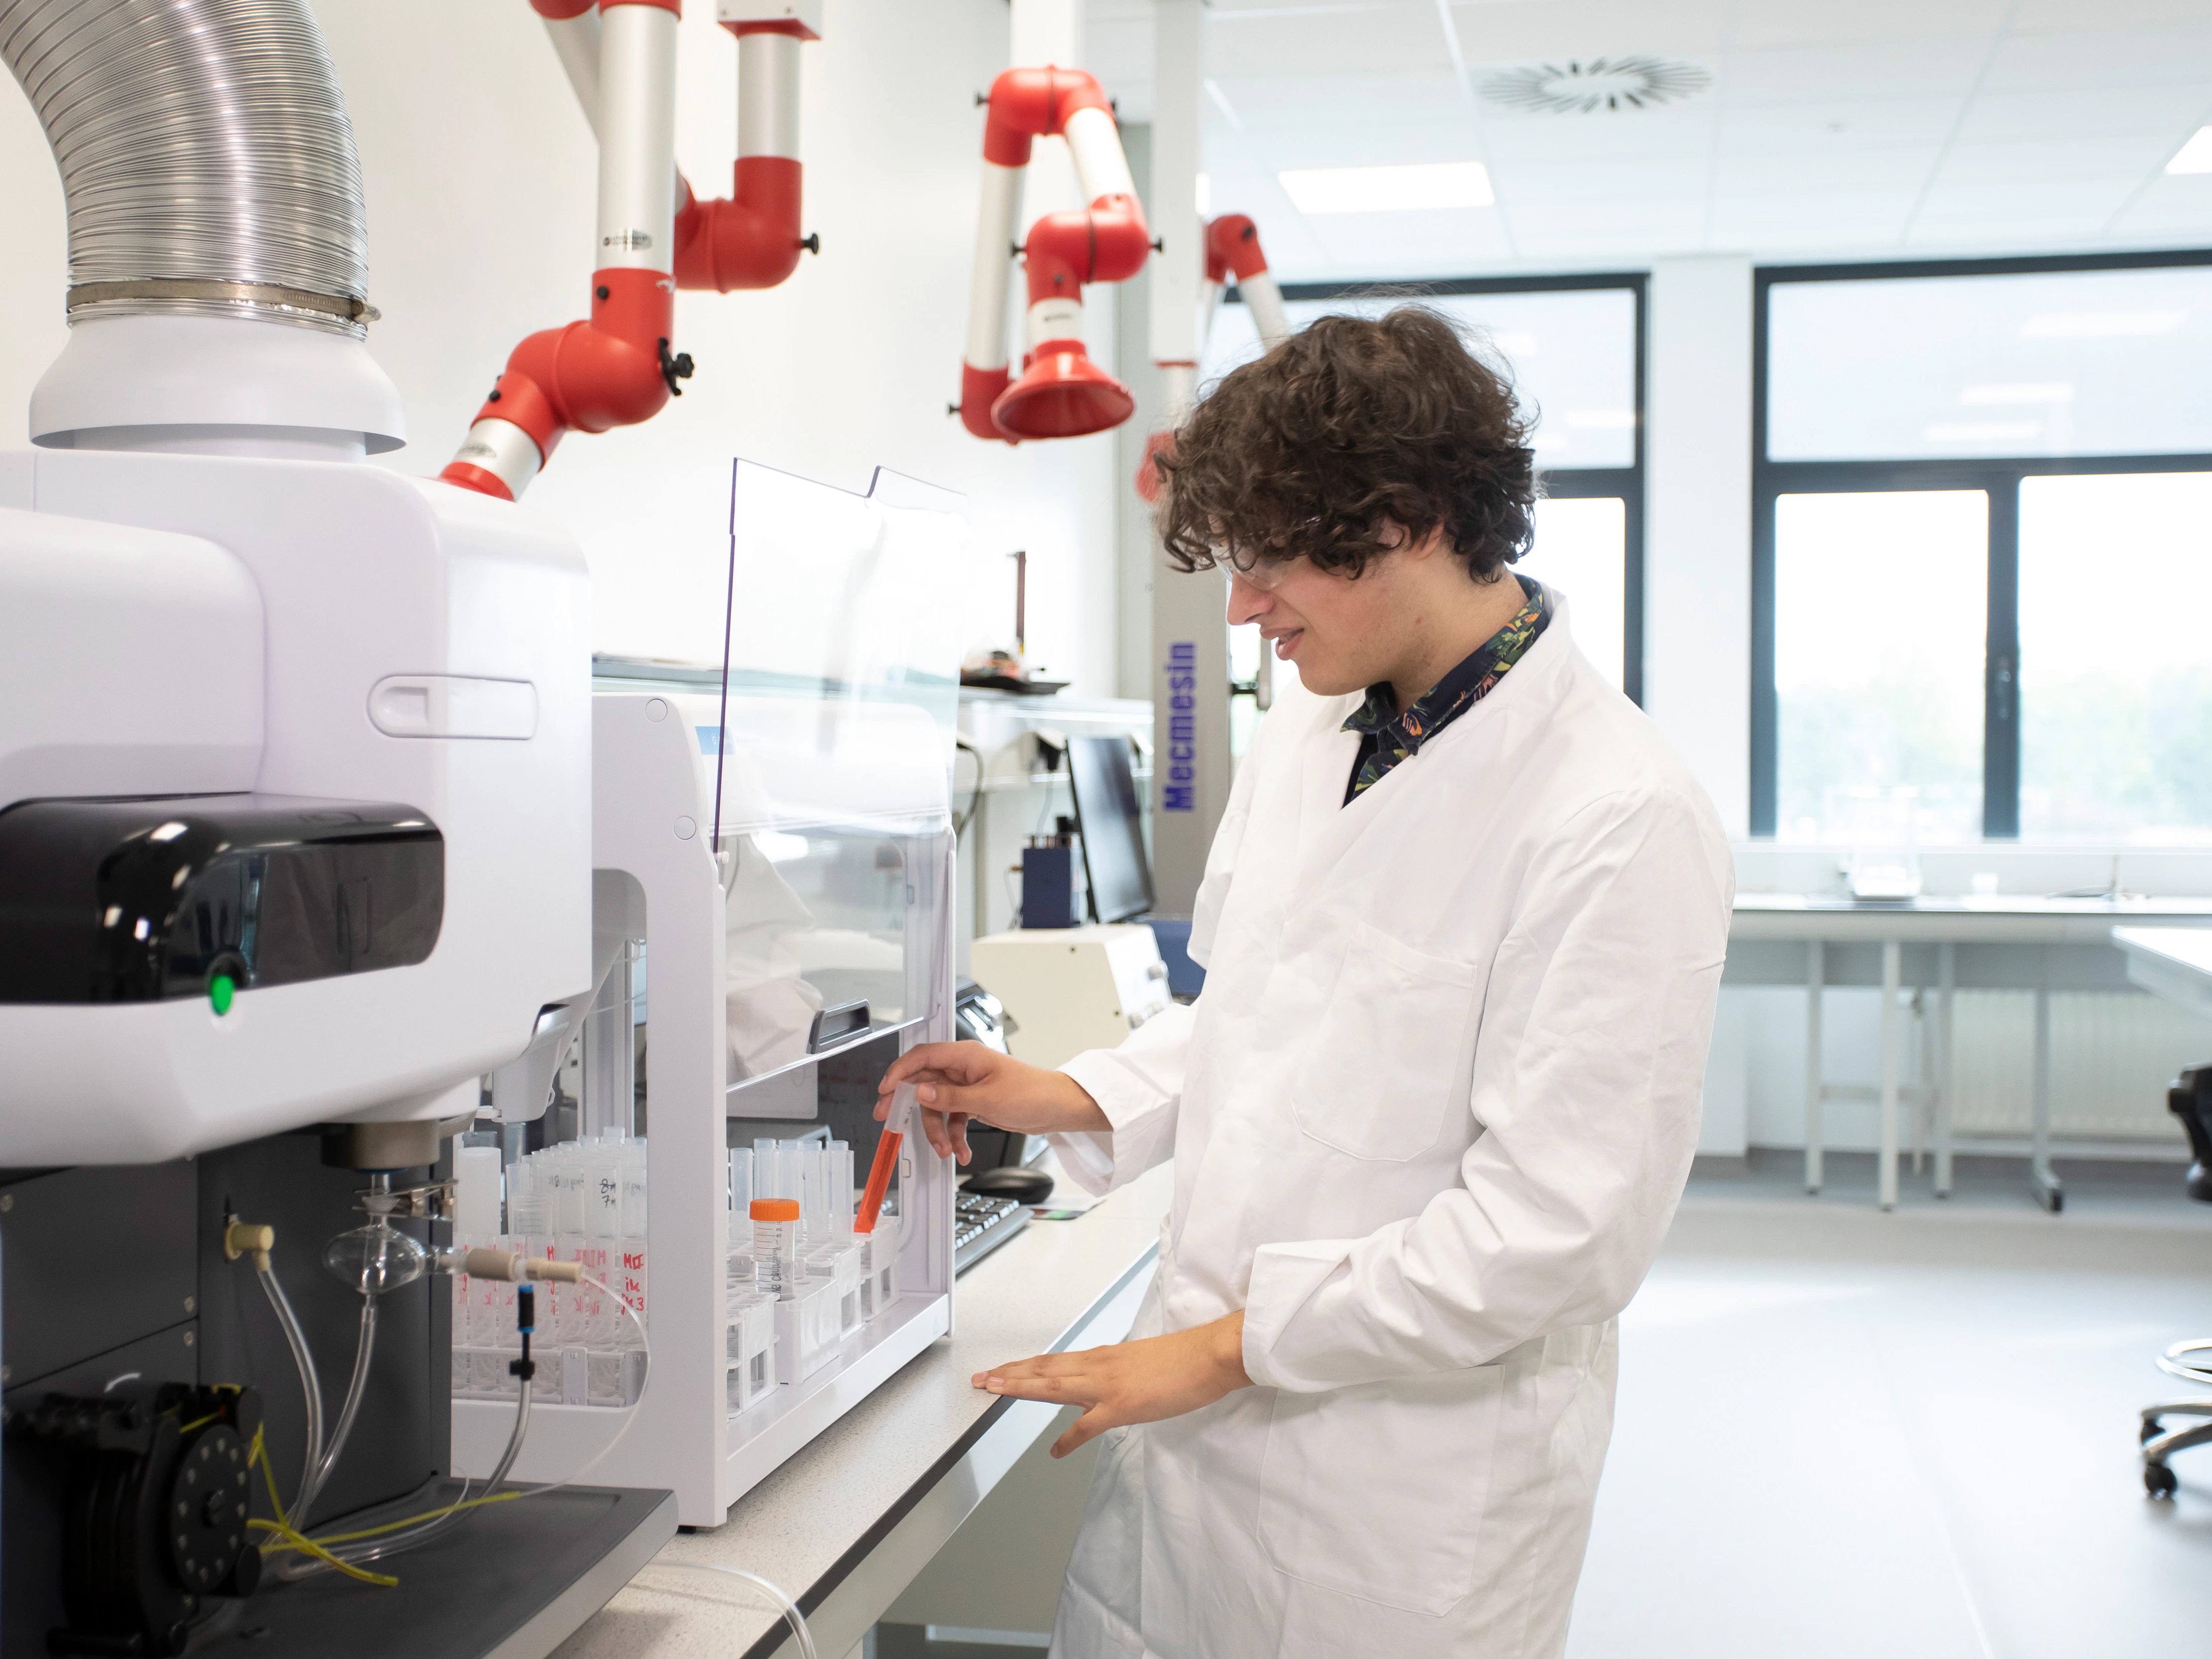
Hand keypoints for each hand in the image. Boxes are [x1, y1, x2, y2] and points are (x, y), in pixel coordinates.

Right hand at [876, 1042, 1109, 1164]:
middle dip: (907, 1104)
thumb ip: (950, 1097)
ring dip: (937, 1130)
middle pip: (924, 1082)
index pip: (922, 1057)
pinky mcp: (974, 1102)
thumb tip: (920, 1092)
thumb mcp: (986, 1099)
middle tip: (887, 1119)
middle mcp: (963, 1068)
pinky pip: (953, 1118)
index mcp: (965, 1056)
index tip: (884, 1091)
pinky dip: (953, 1135)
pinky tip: (959, 1151)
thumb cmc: (1030, 1094)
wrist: (1056, 1109)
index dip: (899, 1072)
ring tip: (944, 1150)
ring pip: (937, 1106)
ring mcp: (968, 1086)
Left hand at [973, 1312, 1250, 1456]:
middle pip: (1045, 1368)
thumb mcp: (1142, 1362)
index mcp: (1105, 1356)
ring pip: (1054, 1384)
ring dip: (1021, 1386)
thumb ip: (1118, 1373)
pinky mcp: (1124, 1405)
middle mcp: (1100, 1365)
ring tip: (994, 1389)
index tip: (1002, 1369)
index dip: (1025, 1365)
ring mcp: (1109, 1384)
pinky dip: (1069, 1438)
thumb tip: (1104, 1385)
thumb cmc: (1184, 1359)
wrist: (1211, 1355)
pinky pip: (1088, 1425)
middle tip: (981, 1378)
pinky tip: (1055, 1451)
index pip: (1055, 1361)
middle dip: (1010, 1373)